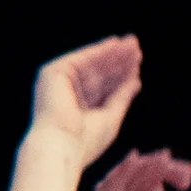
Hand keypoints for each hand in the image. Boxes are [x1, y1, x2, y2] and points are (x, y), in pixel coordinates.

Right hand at [31, 35, 143, 167]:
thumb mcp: (111, 118)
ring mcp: (58, 84)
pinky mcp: (53, 73)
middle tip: (138, 49)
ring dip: (112, 53)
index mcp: (76, 112)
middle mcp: (65, 96)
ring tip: (132, 44)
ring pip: (90, 65)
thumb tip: (137, 81)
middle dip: (118, 62)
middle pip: (97, 75)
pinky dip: (99, 51)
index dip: (120, 78)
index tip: (138, 67)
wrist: (61, 146)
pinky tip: (116, 44)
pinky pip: (81, 59)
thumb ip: (122, 97)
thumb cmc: (85, 142)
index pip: (102, 90)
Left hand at [88, 147, 190, 190]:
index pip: (113, 184)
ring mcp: (131, 184)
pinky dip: (174, 174)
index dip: (125, 170)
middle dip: (151, 166)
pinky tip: (186, 180)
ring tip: (187, 174)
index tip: (134, 158)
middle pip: (132, 171)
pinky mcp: (147, 181)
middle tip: (166, 161)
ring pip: (149, 169)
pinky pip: (161, 171)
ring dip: (168, 169)